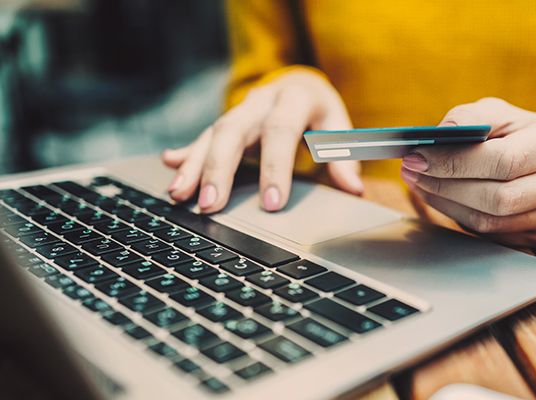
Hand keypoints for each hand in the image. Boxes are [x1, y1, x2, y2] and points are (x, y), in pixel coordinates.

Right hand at [161, 69, 363, 212]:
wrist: (300, 82)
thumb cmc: (321, 111)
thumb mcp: (338, 127)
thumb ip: (344, 157)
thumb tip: (354, 188)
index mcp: (294, 98)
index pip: (281, 131)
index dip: (275, 167)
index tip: (271, 202)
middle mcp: (261, 100)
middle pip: (234, 130)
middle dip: (220, 169)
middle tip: (211, 204)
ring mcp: (240, 110)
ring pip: (212, 133)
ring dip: (194, 165)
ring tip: (179, 195)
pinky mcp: (226, 121)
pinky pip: (202, 136)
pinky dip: (186, 154)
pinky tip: (170, 166)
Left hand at [401, 98, 535, 246]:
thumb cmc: (514, 131)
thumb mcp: (496, 112)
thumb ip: (471, 116)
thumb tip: (444, 132)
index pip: (507, 160)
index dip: (457, 161)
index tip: (418, 155)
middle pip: (501, 197)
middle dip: (447, 184)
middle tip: (411, 170)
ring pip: (492, 221)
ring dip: (446, 202)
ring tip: (418, 181)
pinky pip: (492, 235)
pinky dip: (457, 215)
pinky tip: (439, 195)